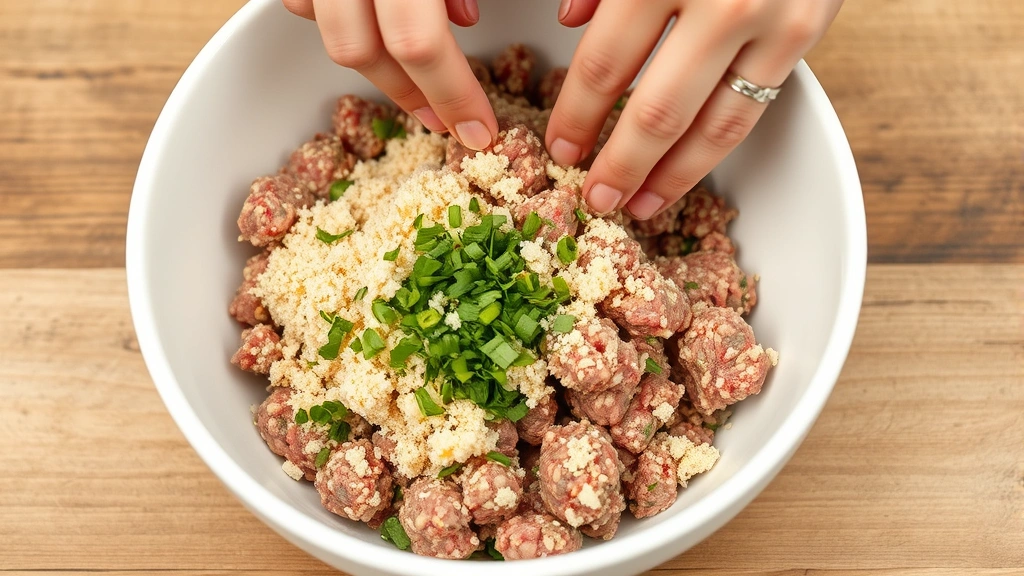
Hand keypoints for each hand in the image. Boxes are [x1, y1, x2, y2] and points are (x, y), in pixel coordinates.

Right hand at [282, 0, 496, 149]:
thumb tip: (465, 17)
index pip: (418, 44)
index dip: (451, 95)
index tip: (479, 129)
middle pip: (360, 50)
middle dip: (409, 92)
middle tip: (444, 116)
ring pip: (327, 30)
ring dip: (373, 58)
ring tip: (413, 67)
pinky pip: (303, 0)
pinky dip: (337, 17)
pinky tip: (373, 16)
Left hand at [547, 0, 842, 217]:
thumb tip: (570, 22)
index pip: (606, 63)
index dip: (576, 114)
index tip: (560, 147)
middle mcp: (716, 2)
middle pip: (653, 110)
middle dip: (617, 164)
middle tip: (593, 197)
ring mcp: (766, 22)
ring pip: (706, 125)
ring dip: (665, 177)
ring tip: (634, 207)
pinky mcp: (803, 35)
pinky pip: (748, 111)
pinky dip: (710, 155)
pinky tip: (682, 179)